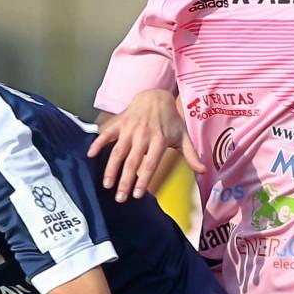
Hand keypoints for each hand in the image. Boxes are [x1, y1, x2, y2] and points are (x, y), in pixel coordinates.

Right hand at [86, 90, 203, 201]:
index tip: (138, 195)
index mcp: (159, 140)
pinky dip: (98, 143)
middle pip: (133, 162)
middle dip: (125, 181)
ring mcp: (130, 129)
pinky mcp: (119, 123)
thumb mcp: (183, 136)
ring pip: (118, 151)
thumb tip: (204, 171)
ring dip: (111, 169)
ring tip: (106, 185)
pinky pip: (107, 134)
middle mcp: (143, 135)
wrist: (155, 96)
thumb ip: (191, 155)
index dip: (144, 180)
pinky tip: (90, 155)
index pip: (150, 164)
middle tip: (120, 198)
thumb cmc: (170, 120)